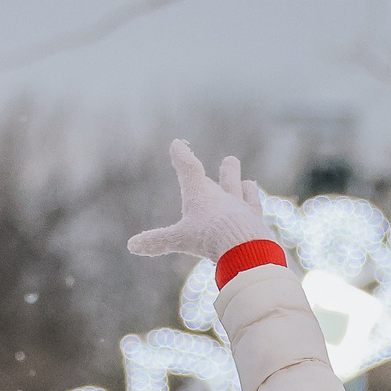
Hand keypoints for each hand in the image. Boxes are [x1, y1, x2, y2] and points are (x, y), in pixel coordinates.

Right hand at [127, 139, 273, 261]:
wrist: (245, 246)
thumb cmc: (209, 238)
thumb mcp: (180, 240)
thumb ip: (158, 241)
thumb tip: (132, 245)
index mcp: (201, 194)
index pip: (189, 168)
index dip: (182, 156)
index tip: (177, 144)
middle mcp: (224, 196)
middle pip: (227, 176)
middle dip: (227, 170)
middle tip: (230, 161)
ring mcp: (244, 208)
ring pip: (246, 191)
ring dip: (245, 187)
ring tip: (248, 184)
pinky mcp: (258, 223)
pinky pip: (257, 213)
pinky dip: (254, 212)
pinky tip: (257, 214)